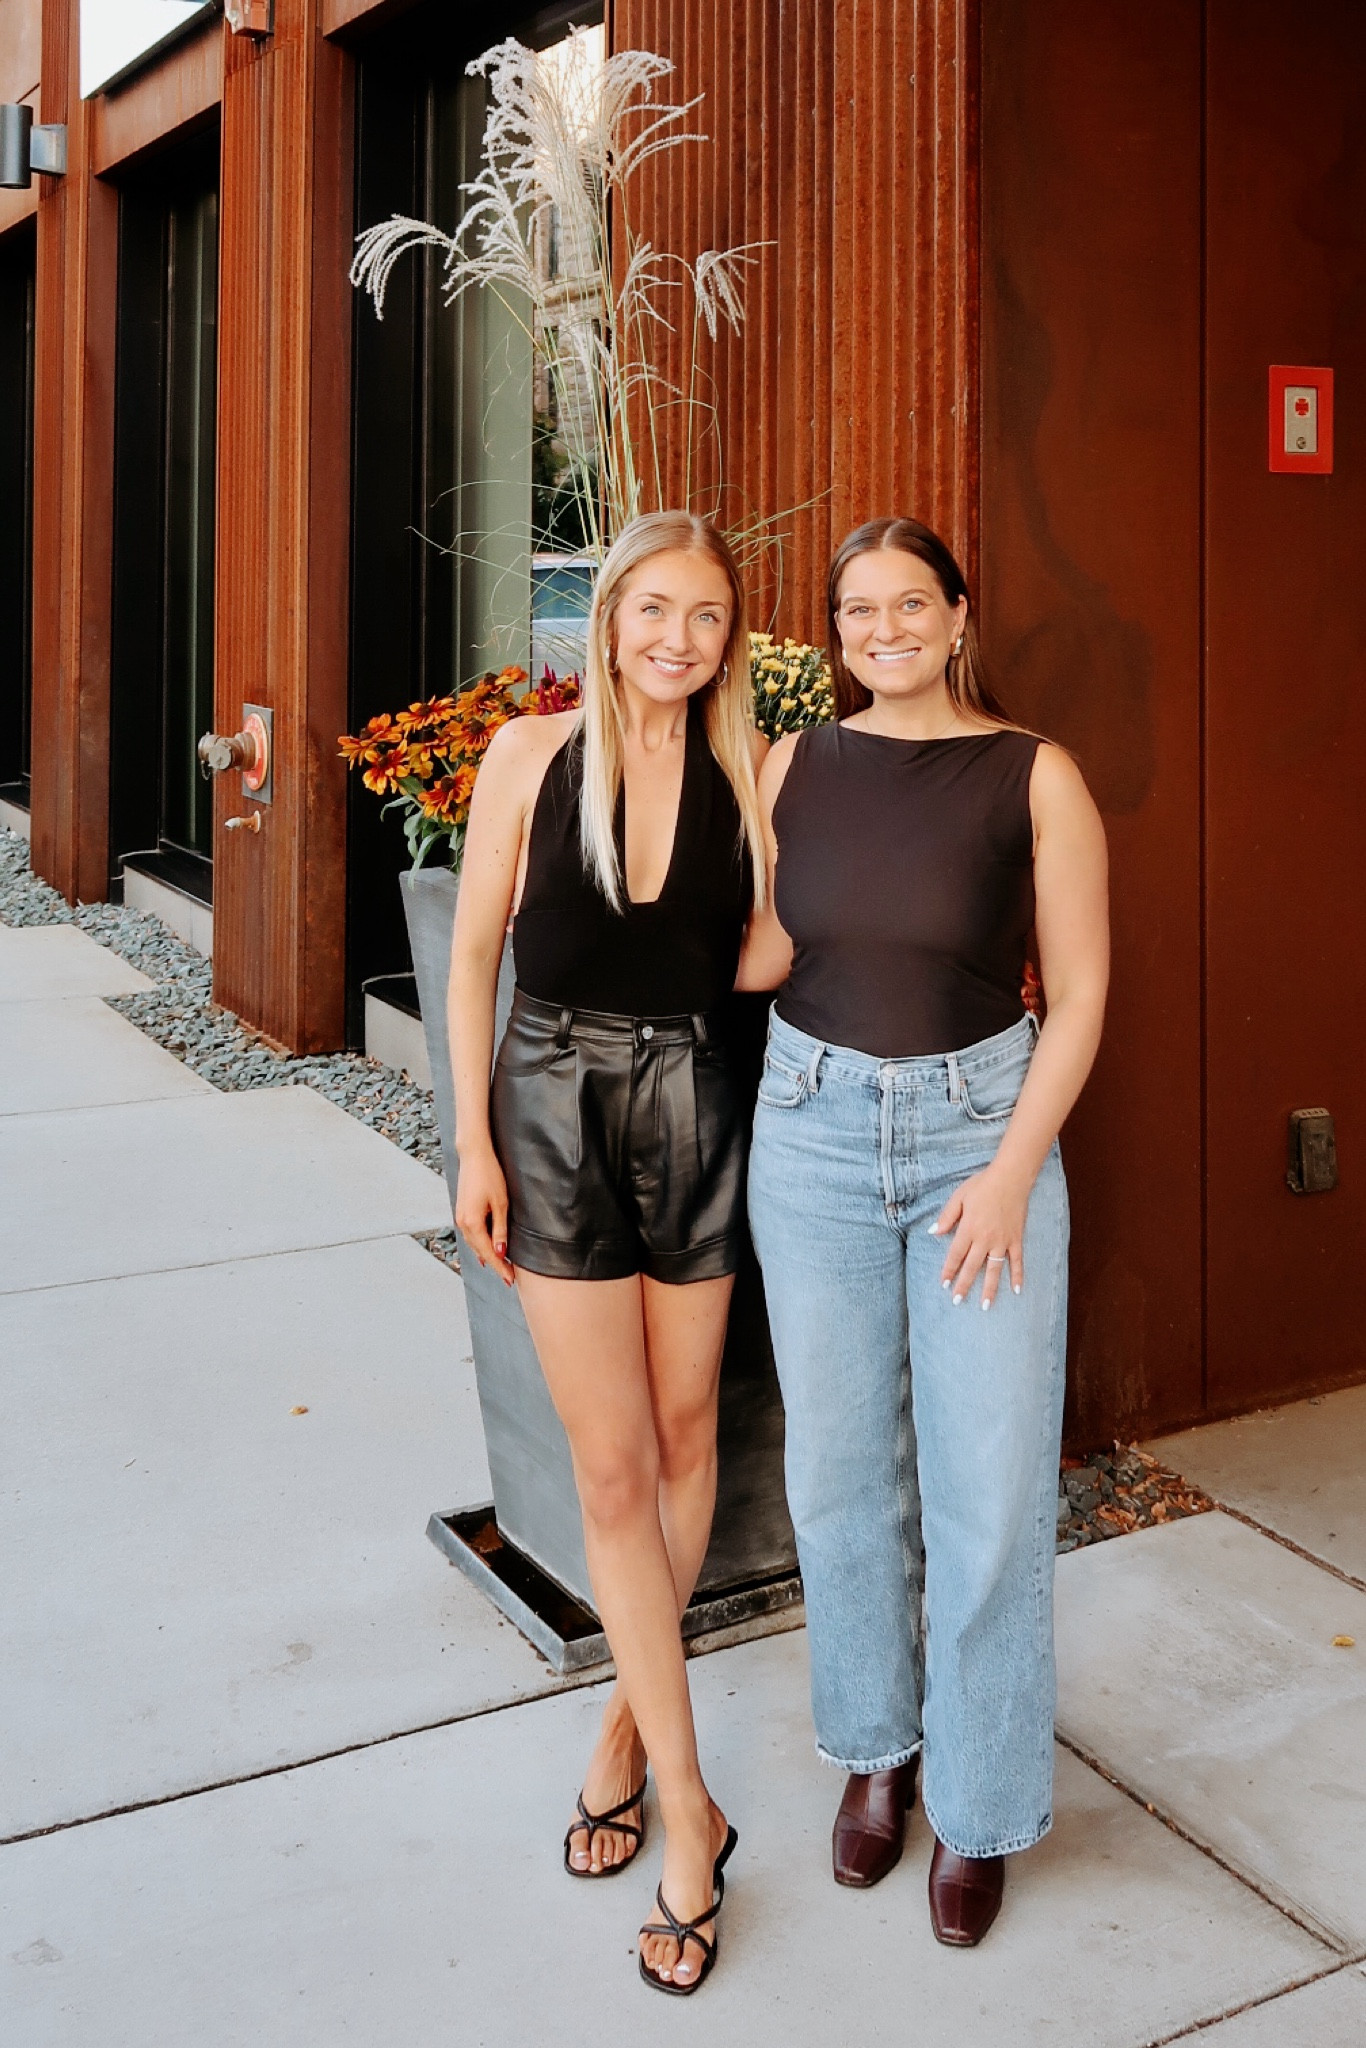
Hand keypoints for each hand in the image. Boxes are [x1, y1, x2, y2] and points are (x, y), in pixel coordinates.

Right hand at [454, 1147, 513, 1284]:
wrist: (474, 1156)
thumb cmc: (490, 1175)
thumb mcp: (501, 1204)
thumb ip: (500, 1230)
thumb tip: (500, 1252)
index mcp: (473, 1223)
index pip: (488, 1253)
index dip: (500, 1267)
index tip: (510, 1280)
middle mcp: (462, 1223)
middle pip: (480, 1251)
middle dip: (495, 1265)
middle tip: (508, 1279)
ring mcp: (460, 1217)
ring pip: (474, 1244)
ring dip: (486, 1256)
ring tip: (500, 1268)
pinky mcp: (461, 1212)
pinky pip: (471, 1235)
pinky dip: (479, 1245)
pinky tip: (485, 1251)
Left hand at [929, 1164, 1030, 1309]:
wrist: (1010, 1178)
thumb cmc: (982, 1185)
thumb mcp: (959, 1197)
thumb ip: (946, 1216)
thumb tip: (933, 1232)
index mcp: (969, 1228)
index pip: (956, 1254)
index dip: (949, 1270)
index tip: (943, 1283)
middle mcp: (985, 1238)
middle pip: (972, 1266)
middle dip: (964, 1285)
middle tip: (957, 1300)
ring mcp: (1002, 1241)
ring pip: (994, 1269)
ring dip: (990, 1289)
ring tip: (985, 1306)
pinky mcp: (1016, 1239)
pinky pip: (1017, 1261)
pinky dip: (1017, 1276)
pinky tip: (1017, 1290)